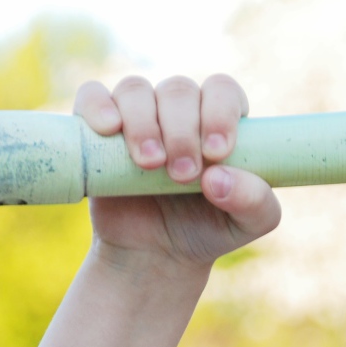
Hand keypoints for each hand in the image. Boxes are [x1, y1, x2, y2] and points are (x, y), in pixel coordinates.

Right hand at [73, 74, 281, 269]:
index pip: (223, 91)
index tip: (217, 152)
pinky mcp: (99, 129)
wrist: (156, 256)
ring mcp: (139, 115)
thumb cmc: (207, 230)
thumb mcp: (247, 224)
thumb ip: (254, 201)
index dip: (220, 113)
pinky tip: (109, 128)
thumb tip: (219, 177)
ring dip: (144, 123)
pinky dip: (98, 105)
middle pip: (179, 90)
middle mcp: (180, 111)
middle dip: (183, 131)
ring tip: (151, 164)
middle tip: (183, 174)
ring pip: (136, 90)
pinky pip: (92, 96)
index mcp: (219, 121)